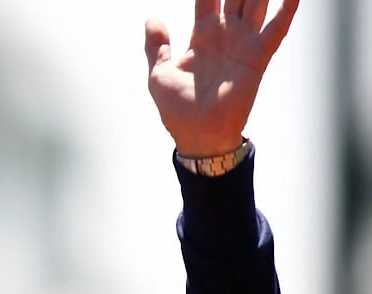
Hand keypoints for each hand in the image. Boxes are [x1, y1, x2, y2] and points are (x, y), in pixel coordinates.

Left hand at [145, 0, 298, 156]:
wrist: (198, 135)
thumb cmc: (177, 109)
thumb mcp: (159, 74)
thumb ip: (157, 45)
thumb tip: (152, 18)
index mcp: (203, 36)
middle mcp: (226, 35)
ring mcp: (243, 44)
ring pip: (257, 4)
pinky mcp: (257, 57)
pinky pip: (276, 29)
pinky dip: (286, 10)